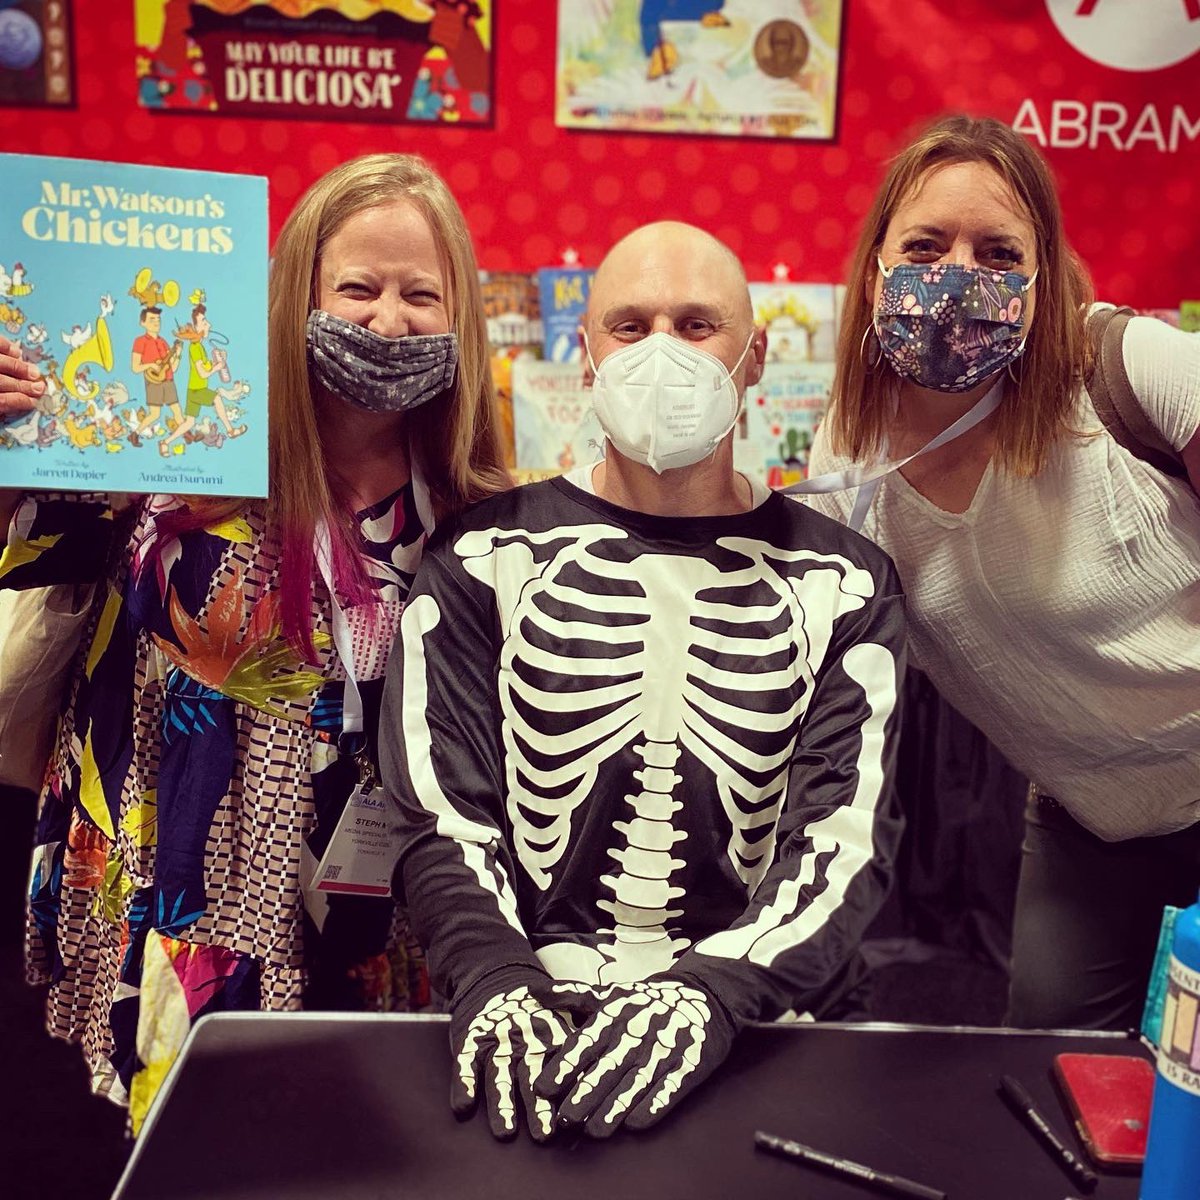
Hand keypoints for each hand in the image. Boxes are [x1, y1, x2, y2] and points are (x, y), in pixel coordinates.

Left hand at [0, 335, 41, 415]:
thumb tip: (18, 405)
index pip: (1, 401)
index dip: (18, 402)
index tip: (32, 403)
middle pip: (2, 382)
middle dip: (23, 385)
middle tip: (40, 388)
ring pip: (0, 363)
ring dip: (19, 368)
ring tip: (34, 372)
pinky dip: (5, 346)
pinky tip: (16, 352)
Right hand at [450, 969, 572, 1141]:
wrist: (493, 979)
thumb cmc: (532, 1015)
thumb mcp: (559, 1021)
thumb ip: (576, 1052)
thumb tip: (605, 1090)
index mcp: (551, 1037)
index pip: (561, 1068)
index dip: (568, 1093)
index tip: (577, 1120)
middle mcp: (525, 1040)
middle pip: (532, 1076)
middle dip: (538, 1106)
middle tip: (545, 1134)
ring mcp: (496, 1041)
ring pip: (499, 1075)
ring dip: (502, 1104)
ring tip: (505, 1132)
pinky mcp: (471, 1040)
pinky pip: (465, 1063)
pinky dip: (464, 1084)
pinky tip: (463, 1106)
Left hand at [533, 977, 736, 1137]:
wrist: (701, 997)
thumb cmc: (645, 1002)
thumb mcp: (610, 993)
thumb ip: (571, 996)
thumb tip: (532, 991)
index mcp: (615, 1014)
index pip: (585, 1042)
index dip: (564, 1066)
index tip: (543, 1088)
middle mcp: (637, 1031)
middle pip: (607, 1068)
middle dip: (584, 1095)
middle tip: (564, 1119)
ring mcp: (664, 1049)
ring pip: (634, 1083)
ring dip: (614, 1109)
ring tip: (594, 1130)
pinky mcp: (688, 1065)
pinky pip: (668, 1089)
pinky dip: (652, 1106)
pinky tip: (635, 1123)